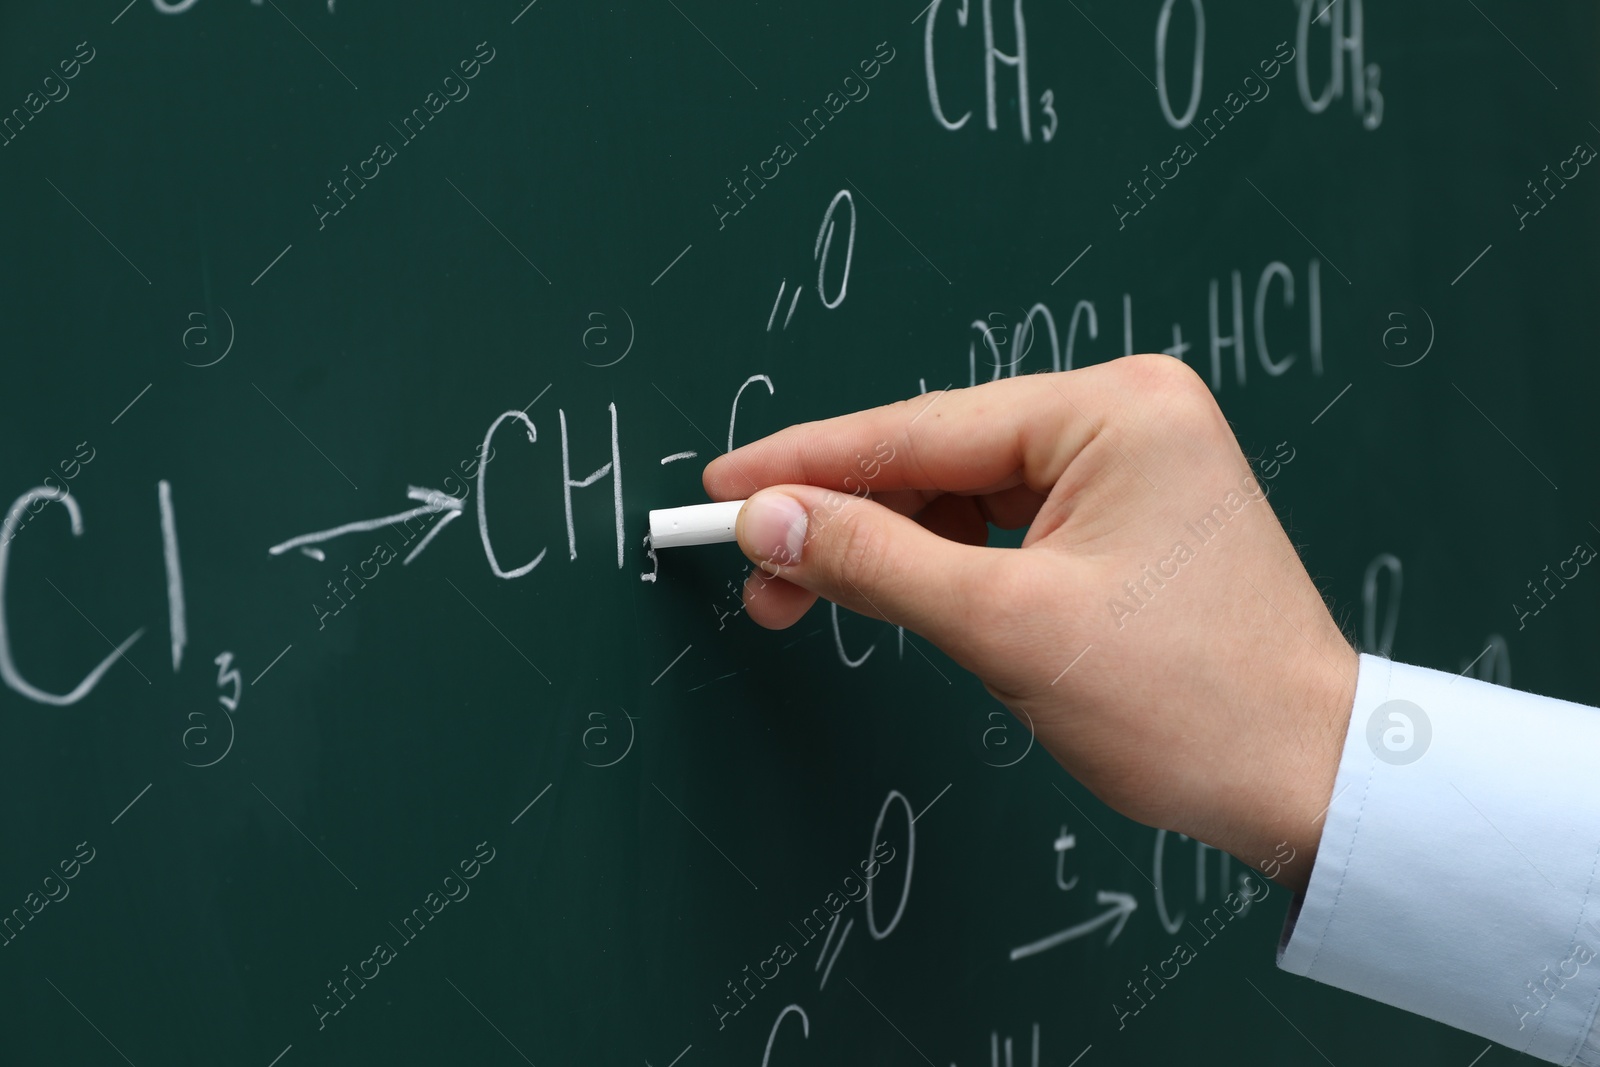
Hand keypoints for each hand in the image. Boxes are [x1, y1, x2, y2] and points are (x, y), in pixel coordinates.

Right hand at [702, 355, 1356, 892]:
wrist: (1308, 784)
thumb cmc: (1189, 705)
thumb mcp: (1006, 627)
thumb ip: (872, 561)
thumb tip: (765, 520)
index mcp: (1113, 409)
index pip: (919, 429)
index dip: (806, 462)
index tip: (721, 486)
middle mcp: (1124, 416)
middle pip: (936, 457)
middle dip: (840, 517)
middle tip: (754, 569)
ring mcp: (1128, 465)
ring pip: (961, 495)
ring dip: (883, 546)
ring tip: (805, 599)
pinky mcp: (1123, 518)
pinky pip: (1001, 526)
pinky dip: (938, 564)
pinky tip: (887, 595)